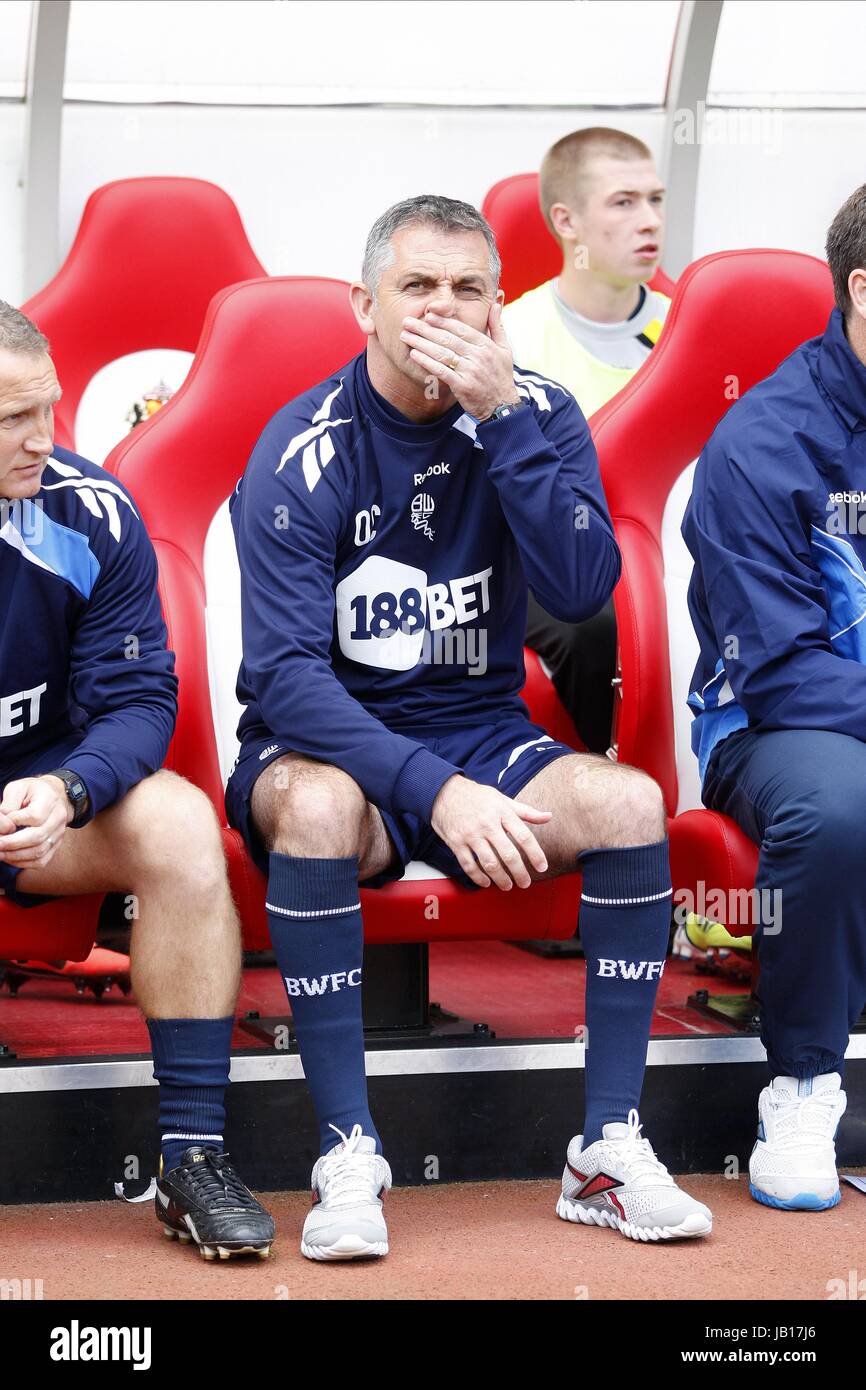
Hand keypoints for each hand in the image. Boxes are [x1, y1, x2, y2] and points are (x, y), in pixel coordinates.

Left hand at [0, 775, 69, 868]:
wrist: (55, 797)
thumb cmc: (32, 792)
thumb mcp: (18, 788)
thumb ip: (8, 804)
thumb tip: (3, 825)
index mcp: (50, 799)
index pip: (35, 816)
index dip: (16, 821)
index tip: (3, 824)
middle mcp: (58, 817)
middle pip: (37, 837)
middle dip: (12, 844)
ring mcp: (59, 833)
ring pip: (39, 852)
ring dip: (16, 856)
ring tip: (0, 853)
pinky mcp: (56, 845)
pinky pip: (41, 861)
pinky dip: (23, 863)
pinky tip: (10, 858)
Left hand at [400, 302, 520, 420]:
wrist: (503, 406)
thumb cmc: (501, 377)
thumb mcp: (505, 349)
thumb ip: (497, 326)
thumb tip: (495, 304)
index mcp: (485, 345)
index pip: (461, 329)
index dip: (442, 321)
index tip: (427, 314)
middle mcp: (477, 356)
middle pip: (447, 339)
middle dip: (425, 329)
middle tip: (407, 322)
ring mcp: (470, 371)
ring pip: (441, 353)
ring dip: (421, 343)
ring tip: (405, 336)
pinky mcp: (462, 386)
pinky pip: (441, 371)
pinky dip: (426, 362)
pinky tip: (414, 355)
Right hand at [430, 773, 551, 889]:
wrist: (444, 791)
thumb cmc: (477, 796)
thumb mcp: (502, 799)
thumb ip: (526, 811)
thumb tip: (548, 817)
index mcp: (502, 812)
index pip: (524, 836)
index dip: (535, 854)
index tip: (542, 867)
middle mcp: (487, 824)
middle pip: (508, 854)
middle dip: (520, 872)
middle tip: (526, 883)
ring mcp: (470, 834)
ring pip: (489, 863)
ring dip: (501, 878)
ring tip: (507, 885)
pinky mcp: (456, 842)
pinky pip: (468, 865)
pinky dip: (478, 877)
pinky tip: (486, 882)